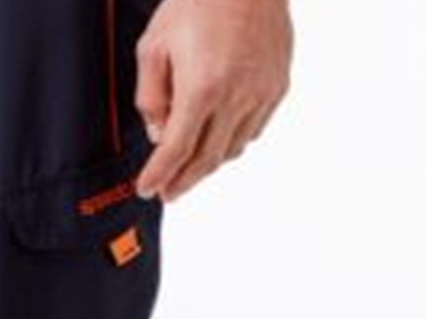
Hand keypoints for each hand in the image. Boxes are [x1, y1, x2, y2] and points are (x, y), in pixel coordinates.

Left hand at [134, 0, 292, 202]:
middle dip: (184, 182)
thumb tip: (158, 133)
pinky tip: (218, 143)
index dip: (159, 175)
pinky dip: (233, 144)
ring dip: (208, 166)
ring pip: (233, 149)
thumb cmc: (198, 3)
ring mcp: (261, 93)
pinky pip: (253, 130)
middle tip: (168, 193)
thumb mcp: (154, 46)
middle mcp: (236, 97)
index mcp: (201, 88)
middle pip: (207, 159)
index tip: (147, 189)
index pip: (176, 150)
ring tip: (189, 172)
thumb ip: (152, 96)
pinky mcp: (278, 86)